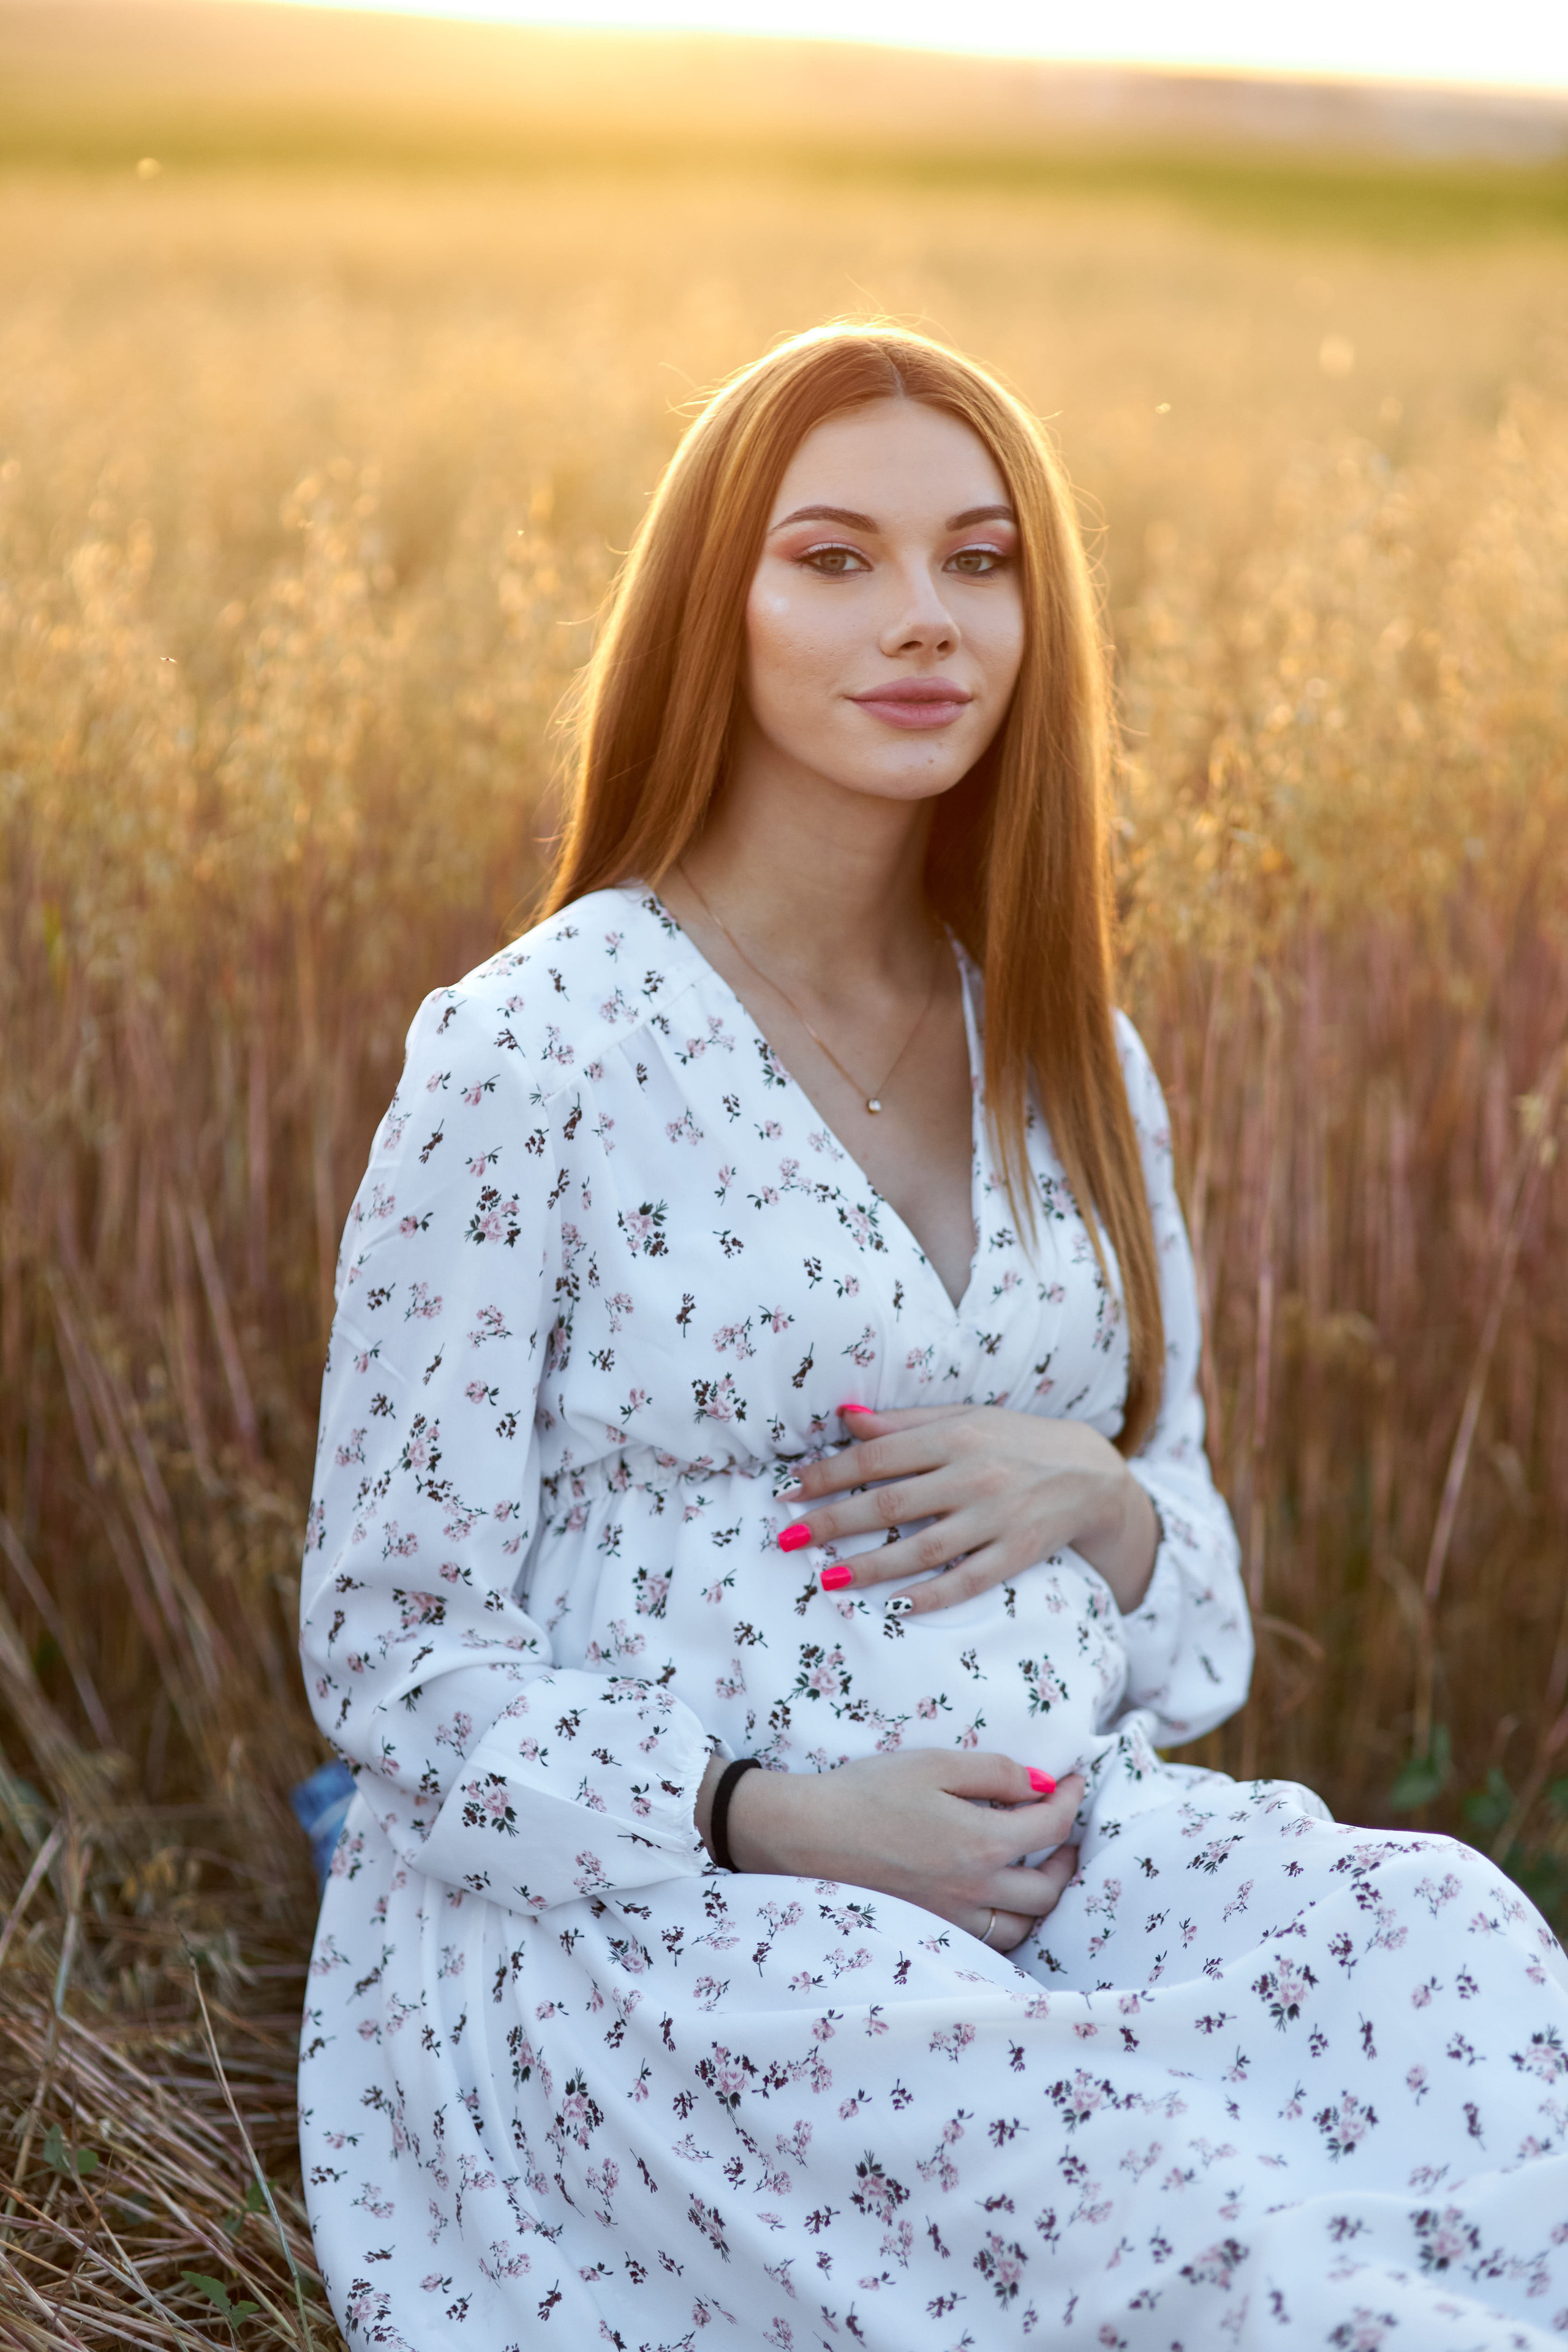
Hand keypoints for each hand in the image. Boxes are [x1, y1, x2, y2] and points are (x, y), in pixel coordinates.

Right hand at [697, 1750, 1083, 1955]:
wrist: (804, 1836)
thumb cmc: (866, 1793)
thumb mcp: (933, 1764)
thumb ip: (995, 1774)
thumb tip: (1042, 1786)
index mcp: (982, 1844)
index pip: (1052, 1827)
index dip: (1072, 1800)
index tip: (1076, 1781)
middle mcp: (975, 1891)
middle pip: (1049, 1889)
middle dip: (1068, 1856)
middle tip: (1066, 1831)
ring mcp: (952, 1919)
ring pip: (1023, 1926)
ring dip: (1044, 1898)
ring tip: (1042, 1870)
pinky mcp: (930, 1931)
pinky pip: (989, 1941)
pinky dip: (1009, 1922)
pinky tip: (1000, 1900)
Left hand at [777, 1403, 1158, 1614]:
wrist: (1092, 1472)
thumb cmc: (1015, 1440)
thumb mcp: (963, 1418)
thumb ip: (904, 1422)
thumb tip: (845, 1416)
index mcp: (954, 1435)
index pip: (876, 1456)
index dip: (828, 1475)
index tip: (788, 1491)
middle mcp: (973, 1474)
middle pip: (890, 1503)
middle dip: (833, 1523)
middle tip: (788, 1540)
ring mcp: (997, 1517)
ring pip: (923, 1548)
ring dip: (871, 1567)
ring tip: (828, 1580)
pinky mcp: (1018, 1553)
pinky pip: (967, 1581)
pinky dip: (930, 1596)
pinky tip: (893, 1607)